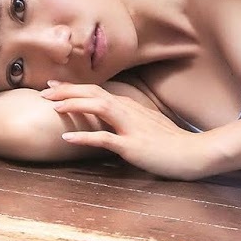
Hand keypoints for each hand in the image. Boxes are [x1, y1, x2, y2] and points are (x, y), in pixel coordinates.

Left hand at [40, 81, 218, 179]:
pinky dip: (84, 137)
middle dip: (68, 91)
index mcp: (132, 108)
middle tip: (45, 92)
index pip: (99, 91)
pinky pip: (105, 139)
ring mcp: (131, 128)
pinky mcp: (133, 145)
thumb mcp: (150, 126)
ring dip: (74, 104)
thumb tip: (114, 122)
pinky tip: (67, 139)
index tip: (54, 87)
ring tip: (52, 106)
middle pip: (95, 94)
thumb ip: (132, 121)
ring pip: (99, 107)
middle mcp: (130, 112)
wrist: (195, 153)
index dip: (75, 88)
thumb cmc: (174, 143)